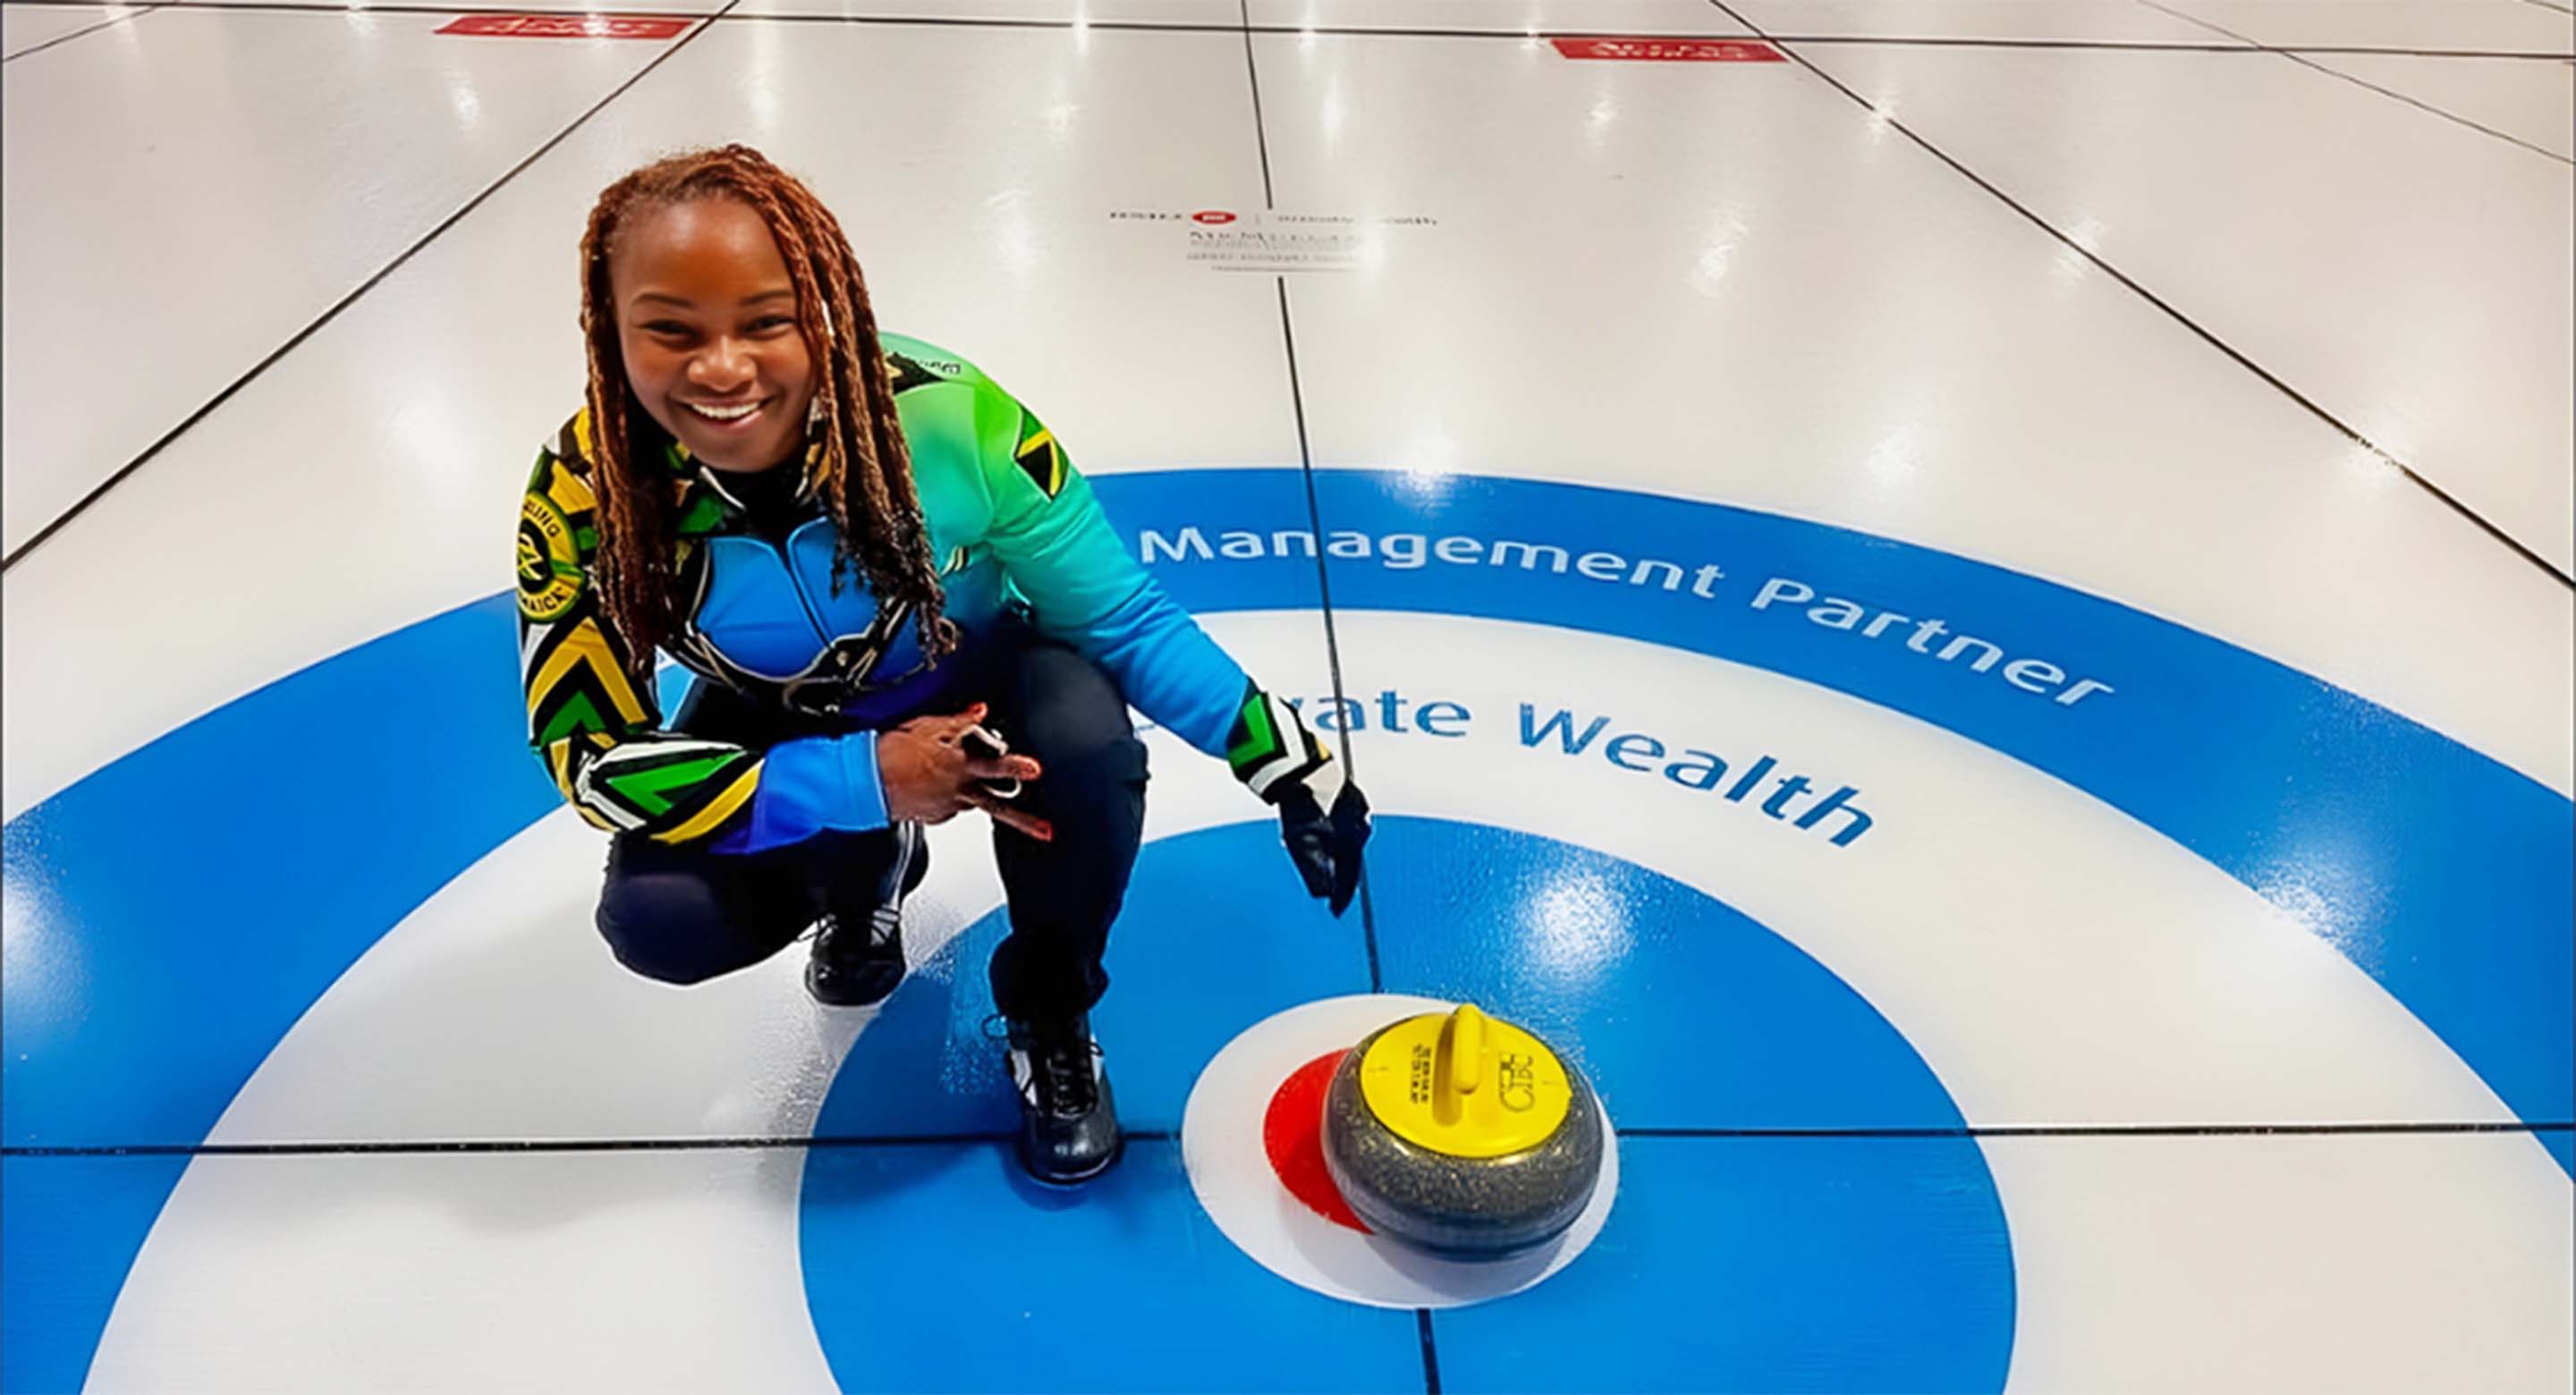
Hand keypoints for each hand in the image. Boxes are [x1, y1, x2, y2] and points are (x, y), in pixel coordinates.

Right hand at [877, 704, 1052, 841]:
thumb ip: (959, 721)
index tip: (1036, 769)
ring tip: (1040, 829)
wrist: (863, 782)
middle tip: (1047, 827)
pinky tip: (952, 791)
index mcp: (960, 764)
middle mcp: (959, 789)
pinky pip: (957, 807)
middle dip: (1025, 818)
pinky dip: (960, 800)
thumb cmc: (891, 752)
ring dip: (1012, 818)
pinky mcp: (936, 815)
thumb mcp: (927, 727)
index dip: (1015, 763)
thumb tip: (981, 711)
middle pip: (999, 803)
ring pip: (986, 809)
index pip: (996, 761)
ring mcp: (949, 805)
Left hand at [1277, 779, 1370, 916]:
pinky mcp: (1349, 795)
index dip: (1341, 897)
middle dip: (1339, 874)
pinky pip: (1345, 823)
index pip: (1349, 877)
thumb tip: (1324, 894)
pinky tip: (1321, 833)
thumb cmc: (1301, 804)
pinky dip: (1334, 834)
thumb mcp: (1302, 844)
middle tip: (1328, 890)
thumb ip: (1315, 872)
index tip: (1334, 912)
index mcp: (1353, 838)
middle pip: (1350, 858)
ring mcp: (1357, 807)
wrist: (1299, 765)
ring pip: (1348, 840)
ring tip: (1320, 860)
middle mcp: (1361, 823)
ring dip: (1335, 852)